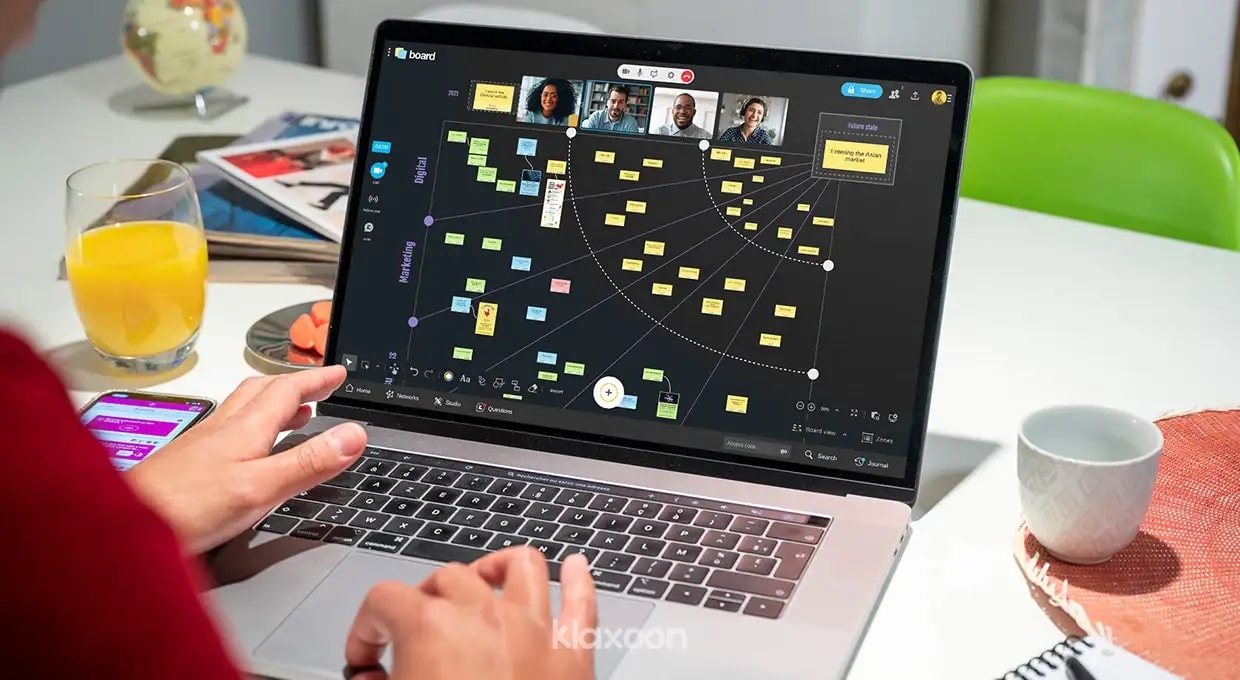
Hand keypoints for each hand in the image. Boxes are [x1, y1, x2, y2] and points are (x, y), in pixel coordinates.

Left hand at [126, 366, 366, 553]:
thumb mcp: (260, 488)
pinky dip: (252, 428)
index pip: (287, 391)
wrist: (120, 526)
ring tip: (295, 413)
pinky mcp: (187, 464)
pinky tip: (248, 450)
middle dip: (295, 386)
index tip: (338, 373)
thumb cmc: (185, 509)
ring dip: (274, 405)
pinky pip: (228, 432)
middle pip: (262, 392)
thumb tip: (354, 434)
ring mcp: (201, 445)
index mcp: (245, 429)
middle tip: (319, 387)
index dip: (316, 380)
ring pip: (243, 410)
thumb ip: (308, 463)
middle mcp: (222, 429)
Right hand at [345, 548, 596, 679]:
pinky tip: (576, 567)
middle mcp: (485, 617)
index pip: (384, 598)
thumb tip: (371, 678)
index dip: (365, 626)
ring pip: (521, 567)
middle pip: (448, 576)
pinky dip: (580, 579)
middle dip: (424, 598)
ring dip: (498, 568)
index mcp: (431, 629)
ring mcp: (535, 631)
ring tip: (485, 579)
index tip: (366, 655)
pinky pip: (583, 602)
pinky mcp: (574, 656)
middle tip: (414, 634)